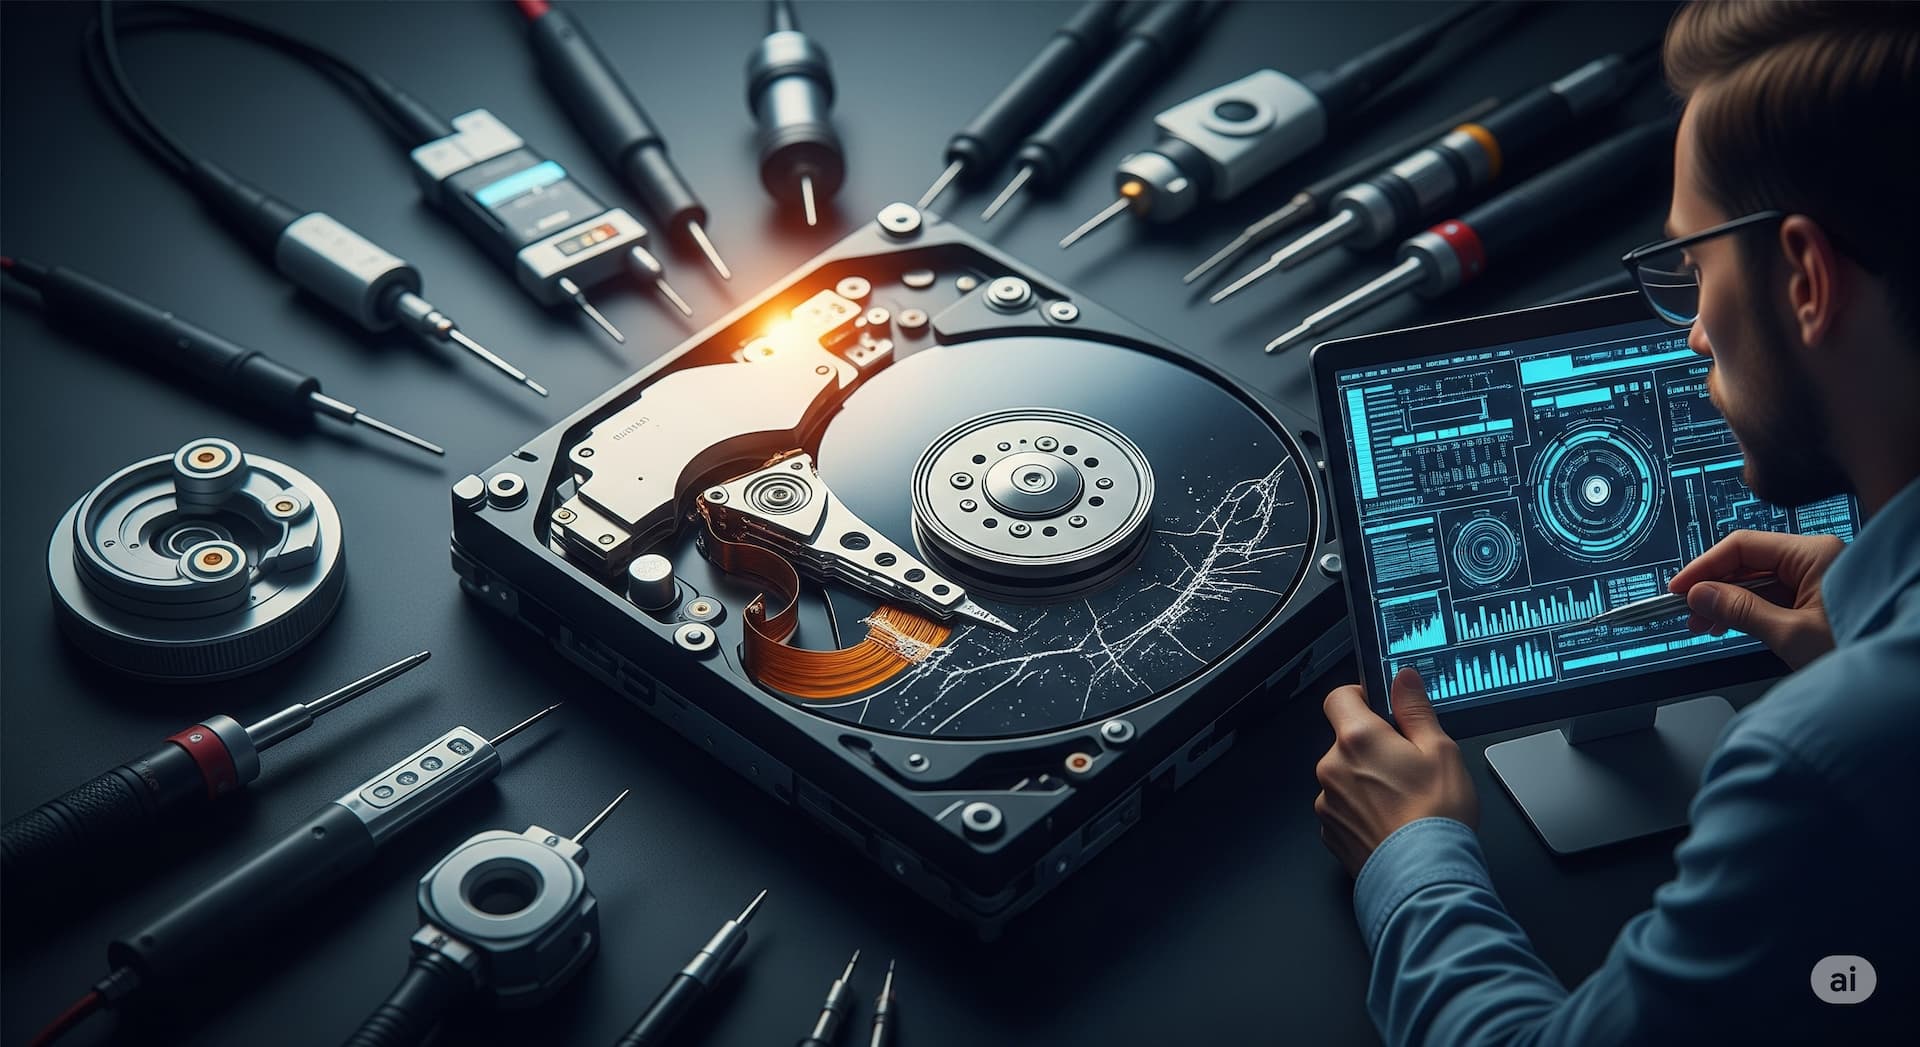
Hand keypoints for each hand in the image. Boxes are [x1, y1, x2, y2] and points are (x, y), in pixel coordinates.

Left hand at [1315, 667, 1477, 877]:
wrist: (1424, 878)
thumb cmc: (1436, 817)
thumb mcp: (1440, 750)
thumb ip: (1415, 710)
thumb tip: (1403, 679)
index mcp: (1358, 739)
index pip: (1338, 698)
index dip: (1359, 697)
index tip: (1379, 708)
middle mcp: (1332, 768)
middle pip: (1345, 741)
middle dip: (1372, 747)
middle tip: (1408, 765)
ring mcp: (1327, 802)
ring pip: (1344, 777)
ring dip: (1366, 781)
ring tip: (1403, 801)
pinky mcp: (1329, 832)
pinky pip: (1343, 808)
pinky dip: (1361, 811)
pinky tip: (1391, 822)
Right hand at [1668, 529, 1845, 669]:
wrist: (1897, 683)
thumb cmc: (1859, 650)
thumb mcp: (1790, 634)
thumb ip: (1741, 610)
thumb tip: (1701, 594)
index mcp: (1815, 554)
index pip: (1743, 546)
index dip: (1704, 567)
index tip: (1679, 588)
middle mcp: (1817, 559)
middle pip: (1749, 562)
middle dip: (1715, 588)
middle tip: (1690, 613)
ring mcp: (1819, 578)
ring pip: (1759, 581)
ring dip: (1729, 602)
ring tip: (1707, 625)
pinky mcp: (1819, 599)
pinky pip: (1774, 595)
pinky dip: (1750, 610)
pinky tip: (1731, 625)